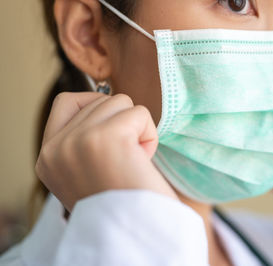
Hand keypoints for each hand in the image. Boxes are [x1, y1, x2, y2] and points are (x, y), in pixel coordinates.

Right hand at [35, 92, 176, 211]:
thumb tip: (108, 104)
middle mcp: (56, 148)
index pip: (65, 102)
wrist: (134, 238)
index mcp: (47, 158)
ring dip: (137, 128)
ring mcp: (79, 141)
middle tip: (126, 159)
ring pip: (121, 102)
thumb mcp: (84, 174)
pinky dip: (150, 136)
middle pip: (100, 101)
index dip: (94, 103)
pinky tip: (144, 162)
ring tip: (134, 162)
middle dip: (122, 123)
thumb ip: (83, 142)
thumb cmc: (120, 206)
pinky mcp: (107, 138)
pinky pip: (140, 113)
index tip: (115, 123)